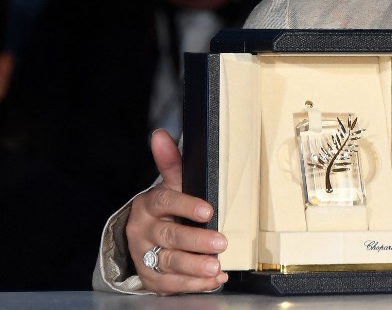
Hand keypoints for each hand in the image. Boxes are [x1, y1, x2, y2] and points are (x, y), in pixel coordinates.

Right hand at [125, 129, 229, 294]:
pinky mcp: (151, 279)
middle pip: (170, 237)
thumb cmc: (165, 208)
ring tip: (216, 267)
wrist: (143, 237)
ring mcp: (145, 257)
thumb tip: (160, 135)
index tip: (208, 211)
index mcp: (149, 206)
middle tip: (221, 242)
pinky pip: (171, 284)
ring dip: (195, 267)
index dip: (186, 206)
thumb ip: (170, 162)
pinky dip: (194, 284)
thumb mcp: (170, 185)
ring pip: (169, 264)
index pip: (166, 203)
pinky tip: (214, 279)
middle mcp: (143, 232)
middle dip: (197, 242)